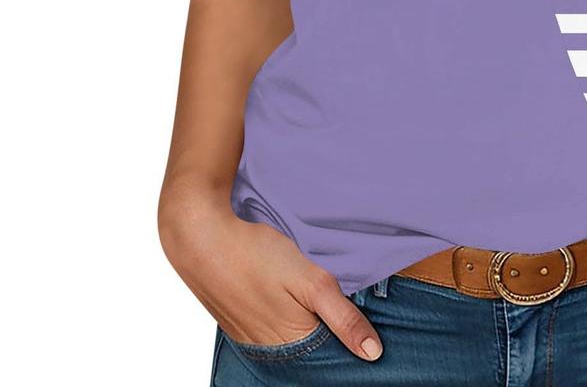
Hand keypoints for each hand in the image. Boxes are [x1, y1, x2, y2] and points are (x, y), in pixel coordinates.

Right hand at [159, 188, 381, 360]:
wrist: (202, 239)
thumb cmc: (257, 256)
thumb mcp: (311, 282)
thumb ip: (343, 318)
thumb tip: (373, 353)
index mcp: (290, 343)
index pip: (330, 358)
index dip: (350, 343)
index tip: (369, 332)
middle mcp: (268, 349)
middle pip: (310, 352)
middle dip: (331, 337)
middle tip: (348, 311)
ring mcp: (249, 336)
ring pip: (292, 341)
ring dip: (309, 327)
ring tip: (321, 304)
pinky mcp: (238, 322)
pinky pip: (271, 331)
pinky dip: (287, 320)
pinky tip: (292, 301)